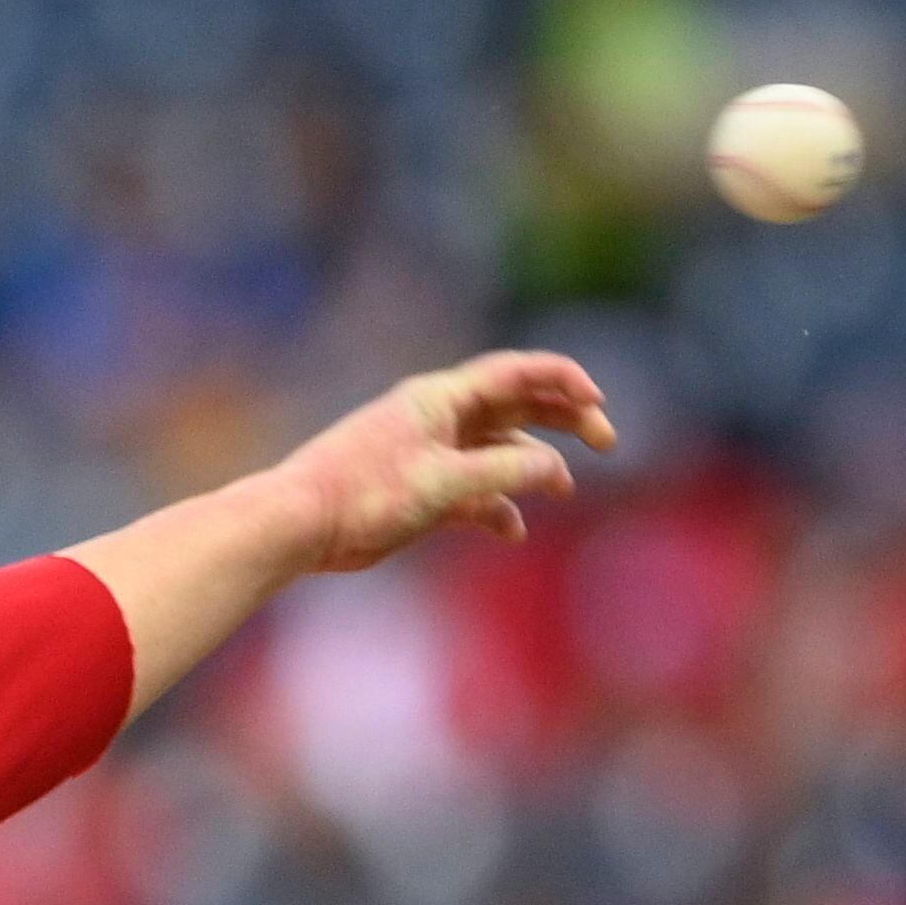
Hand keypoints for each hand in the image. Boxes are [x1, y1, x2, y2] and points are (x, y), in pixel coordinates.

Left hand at [258, 350, 616, 573]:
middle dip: (564, 420)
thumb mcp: (442, 481)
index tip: (599, 400)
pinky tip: (512, 531)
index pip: (517, 373)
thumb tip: (556, 471)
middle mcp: (439, 419)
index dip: (564, 379)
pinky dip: (497, 507)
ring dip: (534, 466)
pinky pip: (473, 492)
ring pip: (498, 450)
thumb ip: (504, 471)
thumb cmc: (363, 494)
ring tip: (564, 490)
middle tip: (606, 441)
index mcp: (441, 399)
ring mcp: (431, 455)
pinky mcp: (420, 493)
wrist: (300, 525)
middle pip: (517, 407)